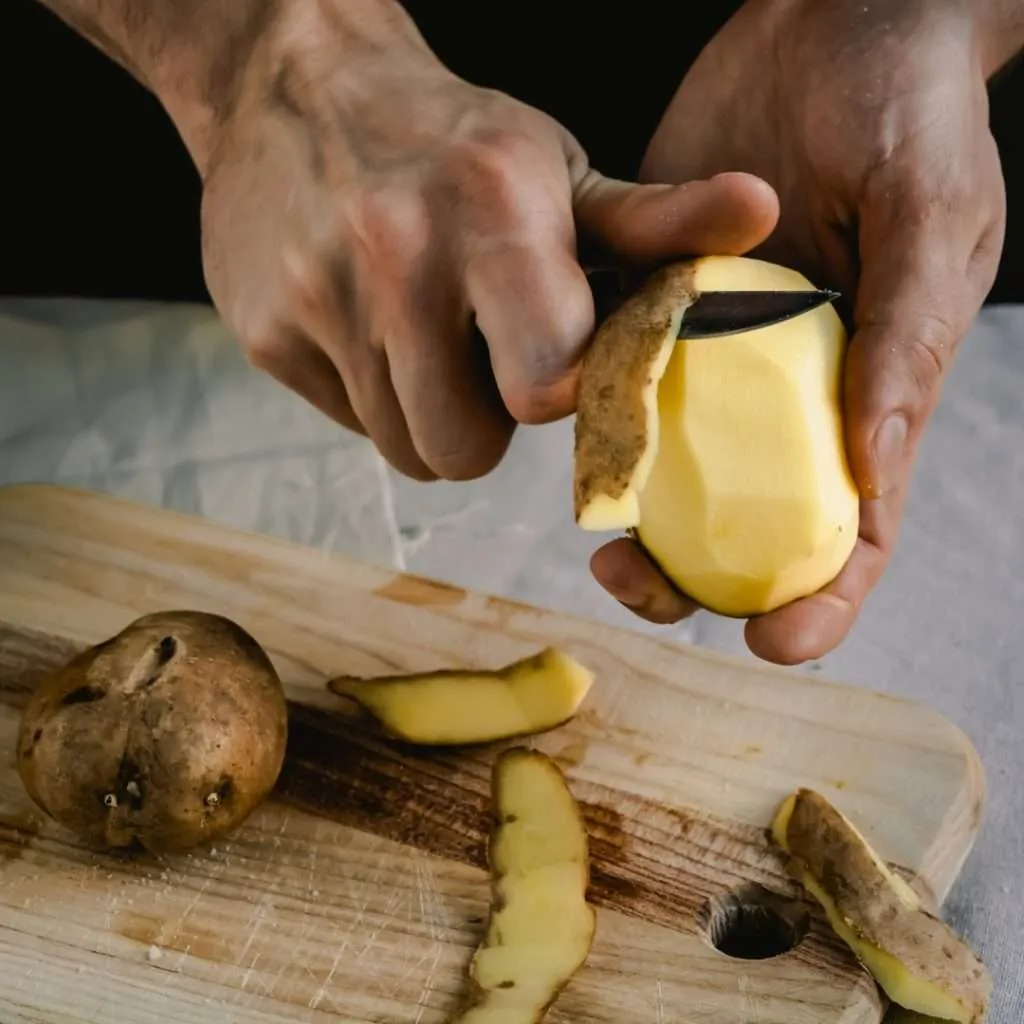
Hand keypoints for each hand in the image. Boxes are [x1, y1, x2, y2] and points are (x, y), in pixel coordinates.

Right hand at [194, 1, 778, 481]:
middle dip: (484, 426)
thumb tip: (760, 212)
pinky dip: (368, 392)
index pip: (546, 382)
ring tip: (425, 337)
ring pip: (404, 448)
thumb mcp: (558, 172)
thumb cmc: (450, 143)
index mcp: (493, 212)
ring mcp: (319, 297)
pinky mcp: (261, 332)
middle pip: (464, 449)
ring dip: (428, 413)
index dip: (558, 395)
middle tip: (480, 360)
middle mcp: (397, 254)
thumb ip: (656, 221)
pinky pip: (346, 422)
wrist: (293, 83)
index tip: (554, 369)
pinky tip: (366, 325)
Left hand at [591, 0, 1009, 664]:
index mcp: (868, 389)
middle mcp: (785, 388)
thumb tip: (873, 470)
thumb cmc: (910, 112)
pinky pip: (619, 374)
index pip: (855, 525)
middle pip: (744, 519)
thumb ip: (905, 346)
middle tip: (639, 585)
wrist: (833, 20)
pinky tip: (563, 428)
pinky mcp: (655, 305)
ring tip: (598, 538)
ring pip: (670, 464)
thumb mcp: (930, 220)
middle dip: (697, 576)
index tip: (778, 643)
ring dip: (631, 514)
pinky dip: (593, 412)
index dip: (825, 596)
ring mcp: (715, 353)